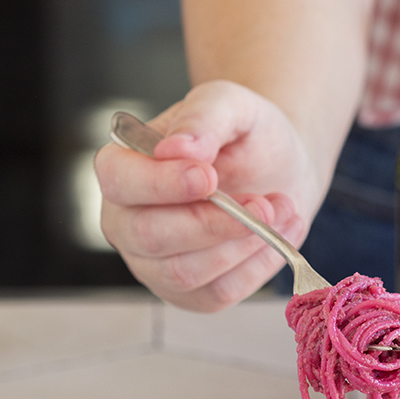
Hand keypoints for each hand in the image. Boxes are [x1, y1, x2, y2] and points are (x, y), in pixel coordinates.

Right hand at [95, 80, 317, 311]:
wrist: (280, 169)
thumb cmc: (245, 135)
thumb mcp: (231, 104)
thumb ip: (203, 118)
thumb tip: (176, 149)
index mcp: (122, 168)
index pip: (118, 182)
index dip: (161, 184)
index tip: (208, 176)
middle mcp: (126, 222)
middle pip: (150, 236)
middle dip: (213, 223)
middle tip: (264, 204)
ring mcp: (153, 265)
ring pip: (185, 272)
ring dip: (242, 243)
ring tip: (279, 209)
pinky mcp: (189, 294)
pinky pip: (218, 293)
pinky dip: (258, 265)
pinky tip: (280, 234)